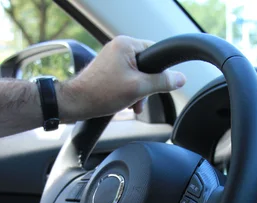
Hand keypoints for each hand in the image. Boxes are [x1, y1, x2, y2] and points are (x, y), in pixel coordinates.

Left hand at [57, 36, 185, 121]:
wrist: (75, 104)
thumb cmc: (101, 93)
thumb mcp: (139, 88)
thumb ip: (162, 82)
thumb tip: (180, 79)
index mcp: (126, 44)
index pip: (155, 52)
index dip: (160, 71)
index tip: (158, 85)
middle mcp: (118, 48)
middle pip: (146, 65)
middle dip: (146, 86)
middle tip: (140, 99)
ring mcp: (111, 58)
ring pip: (137, 75)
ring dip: (138, 92)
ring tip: (131, 104)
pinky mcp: (107, 70)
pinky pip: (126, 78)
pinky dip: (128, 92)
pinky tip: (125, 103)